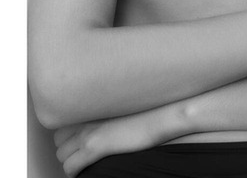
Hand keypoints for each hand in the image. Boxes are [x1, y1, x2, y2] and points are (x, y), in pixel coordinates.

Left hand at [54, 103, 187, 177]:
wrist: (152, 118)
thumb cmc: (141, 114)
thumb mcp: (118, 108)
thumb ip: (103, 114)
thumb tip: (100, 123)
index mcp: (89, 108)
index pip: (63, 126)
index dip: (68, 138)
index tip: (77, 143)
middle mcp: (84, 119)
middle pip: (59, 141)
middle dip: (67, 149)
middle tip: (80, 154)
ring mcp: (87, 133)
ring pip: (62, 155)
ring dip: (70, 161)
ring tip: (83, 164)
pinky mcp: (93, 148)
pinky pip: (70, 167)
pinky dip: (74, 172)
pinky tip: (86, 171)